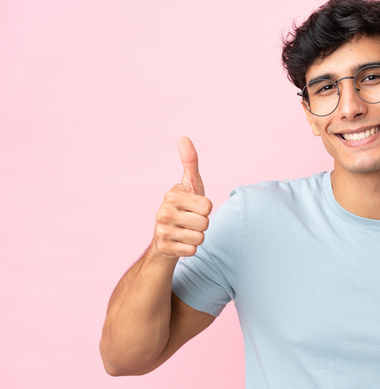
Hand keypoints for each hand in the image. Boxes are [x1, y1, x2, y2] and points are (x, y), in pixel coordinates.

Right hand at [152, 137, 212, 257]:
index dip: (206, 209)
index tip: (194, 207)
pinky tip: (180, 243)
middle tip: (191, 221)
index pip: (208, 206)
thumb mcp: (190, 185)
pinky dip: (190, 249)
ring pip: (200, 238)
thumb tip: (183, 138)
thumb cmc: (185, 206)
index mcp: (172, 195)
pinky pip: (192, 251)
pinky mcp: (164, 248)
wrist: (166, 237)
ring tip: (186, 231)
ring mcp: (162, 231)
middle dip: (203, 224)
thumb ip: (190, 163)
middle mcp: (163, 212)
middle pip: (205, 223)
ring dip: (197, 237)